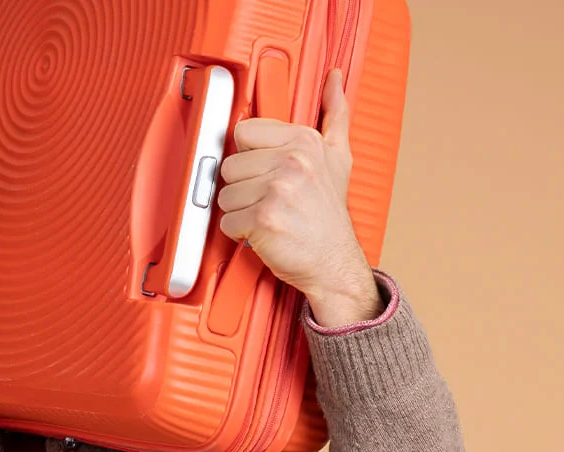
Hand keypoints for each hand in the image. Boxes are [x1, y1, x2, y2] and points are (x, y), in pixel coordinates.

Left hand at [216, 68, 381, 325]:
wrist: (333, 261)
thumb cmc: (328, 214)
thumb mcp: (338, 156)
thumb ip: (335, 113)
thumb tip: (335, 78)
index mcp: (304, 140)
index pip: (243, 132)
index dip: (250, 156)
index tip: (265, 169)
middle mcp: (292, 161)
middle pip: (229, 165)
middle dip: (244, 186)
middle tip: (270, 198)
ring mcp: (278, 189)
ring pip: (224, 195)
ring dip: (241, 211)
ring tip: (269, 215)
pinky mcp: (263, 218)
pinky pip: (226, 221)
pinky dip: (239, 233)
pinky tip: (263, 232)